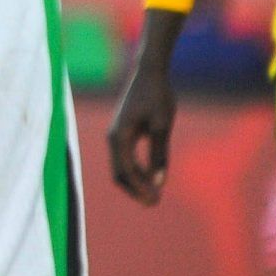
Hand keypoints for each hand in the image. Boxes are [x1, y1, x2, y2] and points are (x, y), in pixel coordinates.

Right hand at [107, 56, 176, 205]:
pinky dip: (136, 171)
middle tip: (155, 203)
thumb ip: (159, 154)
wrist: (150, 72)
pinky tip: (152, 176)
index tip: (156, 201)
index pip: (126, 171)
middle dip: (135, 190)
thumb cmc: (157, 96)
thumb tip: (159, 182)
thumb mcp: (162, 126)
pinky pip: (125, 158)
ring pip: (121, 168)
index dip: (140, 188)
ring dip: (136, 183)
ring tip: (155, 194)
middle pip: (119, 173)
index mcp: (119, 136)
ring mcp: (116, 135)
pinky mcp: (123, 132)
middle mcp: (113, 137)